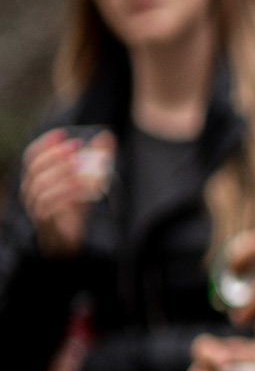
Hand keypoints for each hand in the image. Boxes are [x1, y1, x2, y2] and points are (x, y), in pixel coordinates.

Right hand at [19, 129, 113, 257]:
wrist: (70, 237)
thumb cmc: (75, 206)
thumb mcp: (88, 180)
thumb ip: (97, 159)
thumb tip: (107, 136)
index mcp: (36, 177)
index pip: (33, 155)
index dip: (46, 143)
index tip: (63, 133)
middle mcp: (30, 188)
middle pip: (35, 167)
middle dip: (56, 154)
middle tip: (76, 147)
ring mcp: (33, 204)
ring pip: (41, 184)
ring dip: (62, 173)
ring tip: (80, 167)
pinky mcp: (42, 217)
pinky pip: (48, 202)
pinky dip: (66, 192)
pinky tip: (82, 187)